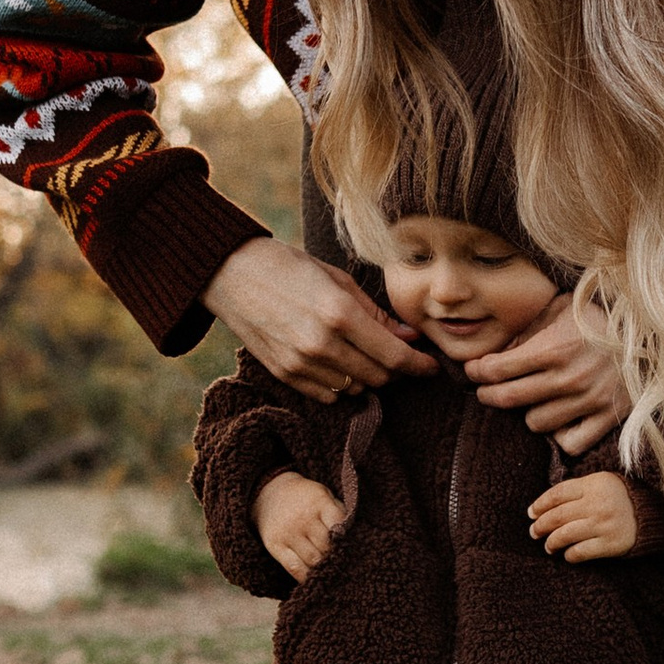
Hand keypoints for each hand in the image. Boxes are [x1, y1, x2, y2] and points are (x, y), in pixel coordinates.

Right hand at [205, 239, 428, 399]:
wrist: (233, 276)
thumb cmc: (289, 268)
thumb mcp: (338, 280)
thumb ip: (375, 314)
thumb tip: (409, 338)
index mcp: (339, 314)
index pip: (394, 355)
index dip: (418, 365)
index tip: (430, 367)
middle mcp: (321, 344)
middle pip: (378, 377)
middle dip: (395, 370)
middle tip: (398, 354)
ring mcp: (301, 364)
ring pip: (356, 389)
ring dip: (369, 377)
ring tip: (365, 355)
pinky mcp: (285, 375)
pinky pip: (329, 395)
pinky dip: (342, 385)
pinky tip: (340, 364)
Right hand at [255, 470, 346, 581]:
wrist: (270, 493)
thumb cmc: (305, 498)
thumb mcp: (323, 494)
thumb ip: (338, 511)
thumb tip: (352, 536)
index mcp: (319, 502)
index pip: (338, 524)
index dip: (346, 538)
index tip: (351, 548)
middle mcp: (303, 518)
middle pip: (326, 546)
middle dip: (336, 556)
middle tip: (343, 564)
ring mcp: (288, 533)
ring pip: (313, 560)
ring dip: (324, 568)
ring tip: (331, 572)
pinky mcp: (275, 545)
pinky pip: (294, 568)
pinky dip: (305, 577)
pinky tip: (314, 580)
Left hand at [467, 299, 630, 453]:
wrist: (654, 331)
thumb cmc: (602, 316)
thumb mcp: (562, 308)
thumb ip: (529, 328)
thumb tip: (498, 352)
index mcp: (553, 348)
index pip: (496, 369)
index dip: (477, 371)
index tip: (474, 370)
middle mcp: (568, 378)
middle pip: (507, 399)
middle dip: (488, 394)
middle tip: (487, 390)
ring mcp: (589, 401)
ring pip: (535, 423)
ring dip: (528, 412)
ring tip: (533, 400)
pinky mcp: (609, 418)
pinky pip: (569, 443)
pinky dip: (560, 435)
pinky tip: (560, 419)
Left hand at [529, 471, 639, 561]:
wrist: (655, 516)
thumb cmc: (623, 498)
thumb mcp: (603, 483)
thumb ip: (579, 489)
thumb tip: (546, 505)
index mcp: (594, 484)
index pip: (557, 494)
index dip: (540, 504)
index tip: (531, 513)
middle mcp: (597, 504)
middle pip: (557, 516)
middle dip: (541, 525)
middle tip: (534, 532)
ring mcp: (604, 525)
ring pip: (564, 535)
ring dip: (551, 542)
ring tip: (548, 546)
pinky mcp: (611, 544)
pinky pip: (580, 552)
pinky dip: (569, 555)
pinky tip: (567, 555)